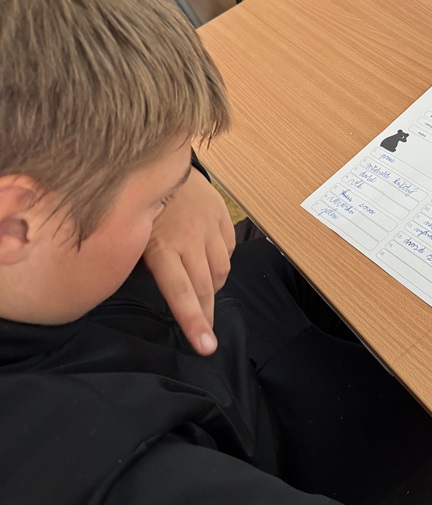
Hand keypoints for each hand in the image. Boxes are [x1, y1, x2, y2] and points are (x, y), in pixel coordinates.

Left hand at [143, 166, 235, 353]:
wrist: (156, 158)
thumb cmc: (135, 200)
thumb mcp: (131, 235)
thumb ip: (143, 262)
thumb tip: (150, 289)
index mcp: (163, 247)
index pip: (182, 292)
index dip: (194, 322)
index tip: (206, 346)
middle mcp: (190, 239)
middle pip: (205, 288)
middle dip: (206, 316)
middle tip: (208, 338)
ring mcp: (208, 226)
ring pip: (221, 270)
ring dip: (213, 286)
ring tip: (203, 292)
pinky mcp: (220, 215)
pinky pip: (228, 248)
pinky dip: (221, 259)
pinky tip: (209, 259)